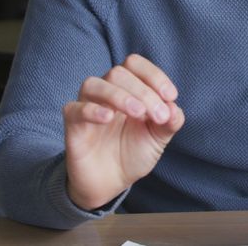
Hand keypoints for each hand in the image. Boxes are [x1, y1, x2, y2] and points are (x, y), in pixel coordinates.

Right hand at [62, 54, 184, 209]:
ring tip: (138, 113)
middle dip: (143, 91)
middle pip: (118, 73)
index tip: (171, 96)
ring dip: (119, 95)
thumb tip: (175, 107)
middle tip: (159, 116)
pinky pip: (74, 109)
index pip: (135, 64)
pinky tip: (108, 119)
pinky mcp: (73, 125)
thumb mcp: (158, 138)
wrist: (111, 183)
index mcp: (127, 89)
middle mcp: (106, 93)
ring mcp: (87, 106)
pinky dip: (92, 110)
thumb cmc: (133, 153)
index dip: (154, 75)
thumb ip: (170, 121)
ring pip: (94, 84)